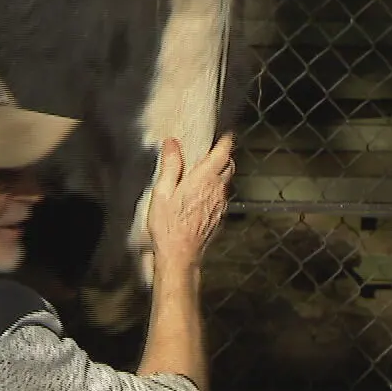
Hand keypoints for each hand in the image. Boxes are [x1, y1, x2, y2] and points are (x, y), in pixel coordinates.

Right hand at [145, 133, 235, 276]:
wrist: (180, 256)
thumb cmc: (169, 226)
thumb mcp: (162, 192)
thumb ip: (170, 166)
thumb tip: (172, 144)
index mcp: (204, 179)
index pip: (223, 153)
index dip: (226, 141)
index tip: (226, 134)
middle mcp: (217, 190)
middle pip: (229, 166)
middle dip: (224, 156)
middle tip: (213, 152)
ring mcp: (220, 204)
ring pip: (226, 182)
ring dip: (220, 173)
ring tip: (204, 172)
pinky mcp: (219, 217)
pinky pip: (222, 197)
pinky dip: (216, 189)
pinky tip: (201, 195)